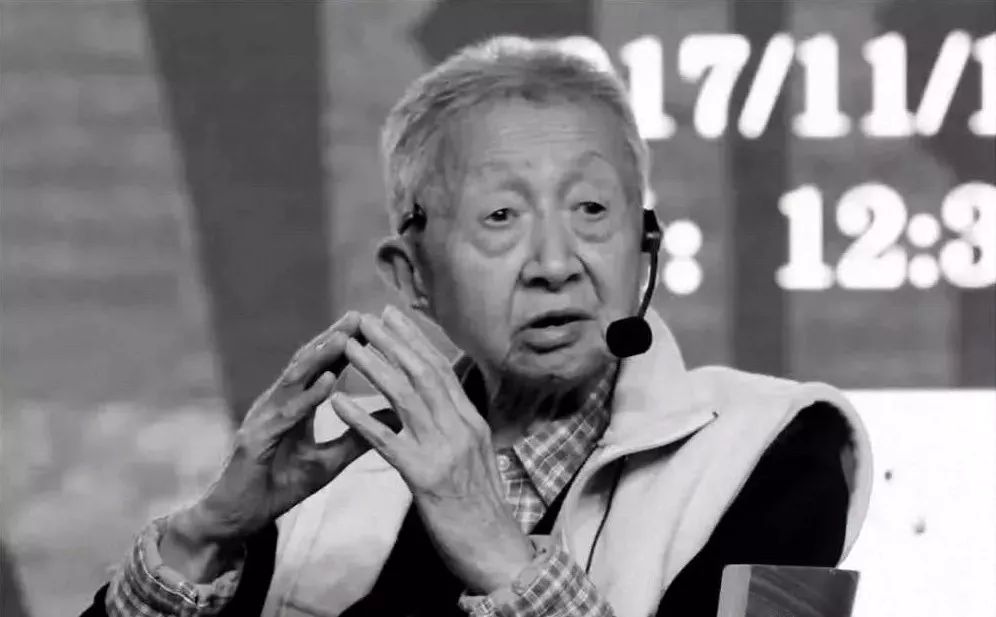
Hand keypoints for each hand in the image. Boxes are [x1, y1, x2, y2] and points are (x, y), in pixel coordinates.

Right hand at [181, 311, 399, 544]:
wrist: (237, 520)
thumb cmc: (279, 487)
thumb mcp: (328, 462)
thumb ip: (358, 438)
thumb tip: (397, 418)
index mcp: (293, 406)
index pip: (321, 368)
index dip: (344, 346)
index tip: (372, 325)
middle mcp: (276, 404)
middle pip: (306, 364)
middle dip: (332, 338)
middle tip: (360, 315)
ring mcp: (262, 419)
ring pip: (294, 381)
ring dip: (320, 357)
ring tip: (346, 337)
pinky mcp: (254, 440)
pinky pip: (285, 415)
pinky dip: (307, 396)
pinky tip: (327, 381)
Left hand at [329, 305, 533, 592]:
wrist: (496, 550)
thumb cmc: (482, 510)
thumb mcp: (477, 460)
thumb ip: (459, 430)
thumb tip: (444, 405)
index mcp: (471, 423)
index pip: (441, 370)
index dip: (415, 340)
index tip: (393, 317)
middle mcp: (460, 429)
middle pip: (423, 373)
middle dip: (393, 342)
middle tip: (365, 318)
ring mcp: (444, 451)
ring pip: (406, 397)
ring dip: (374, 367)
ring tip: (348, 346)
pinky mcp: (424, 477)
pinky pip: (387, 441)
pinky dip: (362, 417)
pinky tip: (338, 402)